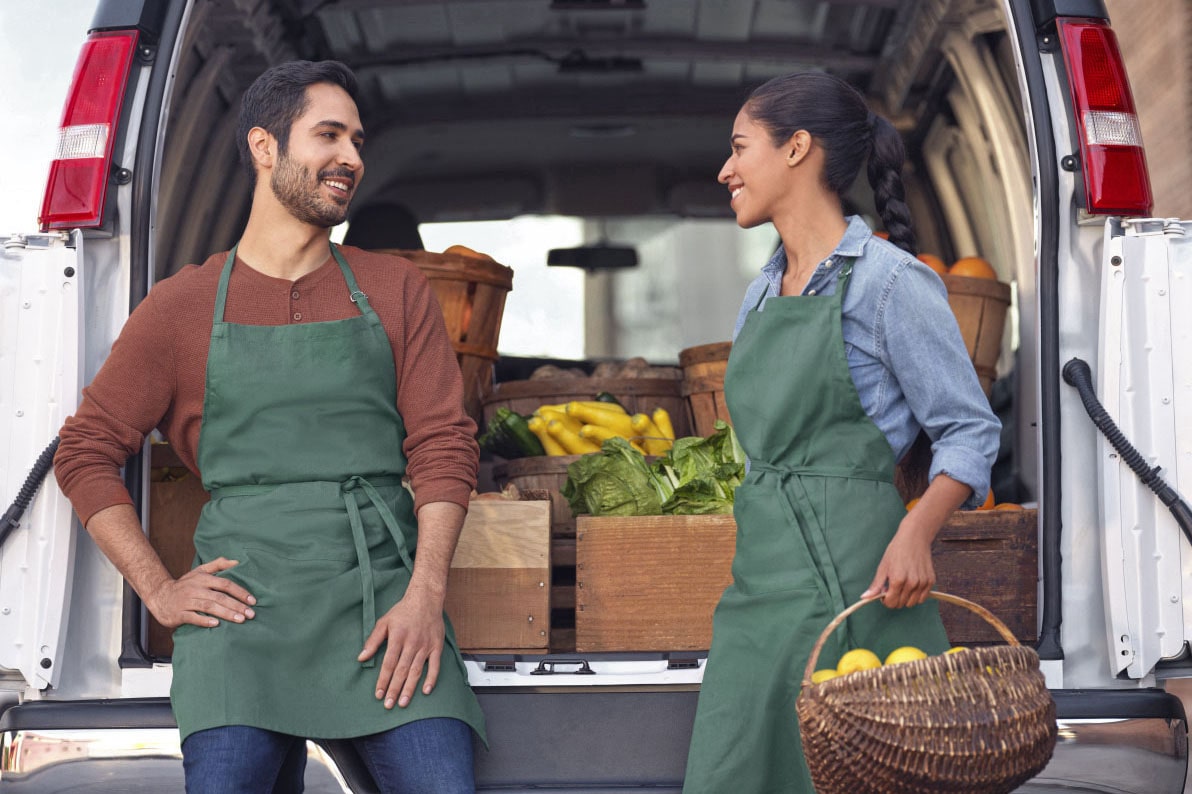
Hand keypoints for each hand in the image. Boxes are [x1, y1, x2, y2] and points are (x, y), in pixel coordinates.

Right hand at [146, 557, 255, 628]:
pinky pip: (193, 617)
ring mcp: (186, 601)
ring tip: (240, 620)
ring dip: (226, 613)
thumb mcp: (199, 571)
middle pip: (219, 596)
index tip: (252, 601)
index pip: (225, 584)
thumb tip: (237, 561)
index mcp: (203, 578)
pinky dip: (204, 620)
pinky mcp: (179, 614)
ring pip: (209, 606)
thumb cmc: (185, 585)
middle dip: (237, 605)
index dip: (240, 592)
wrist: (159, 596)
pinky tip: (216, 624)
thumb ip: (218, 565)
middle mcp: (195, 588)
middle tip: (251, 614)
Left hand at [358, 590, 443, 708]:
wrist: (426, 599)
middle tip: (389, 705)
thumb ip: (373, 640)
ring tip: (403, 702)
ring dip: (409, 688)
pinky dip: (431, 678)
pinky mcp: (437, 646)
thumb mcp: (384, 622)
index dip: (383, 680)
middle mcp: (412, 643)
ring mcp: (425, 645)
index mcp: (397, 637)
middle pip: (402, 670)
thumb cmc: (402, 612)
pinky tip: (426, 691)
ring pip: (416, 670)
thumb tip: (361, 658)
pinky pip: (435, 665)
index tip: (378, 694)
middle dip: (394, 688)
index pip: (388, 663)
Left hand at [861, 520, 935, 608]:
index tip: (885, 592)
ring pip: (912, 603)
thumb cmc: (896, 551)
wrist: (914, 538)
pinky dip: (916, 595)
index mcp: (897, 580)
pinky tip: (911, 584)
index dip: (885, 600)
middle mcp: (912, 583)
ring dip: (906, 598)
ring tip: (902, 584)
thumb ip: (876, 585)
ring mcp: (923, 583)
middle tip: (893, 586)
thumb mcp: (883, 566)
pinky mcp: (931, 581)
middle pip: (901, 604)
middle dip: (895, 598)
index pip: (891, 603)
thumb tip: (865, 598)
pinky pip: (922, 597)